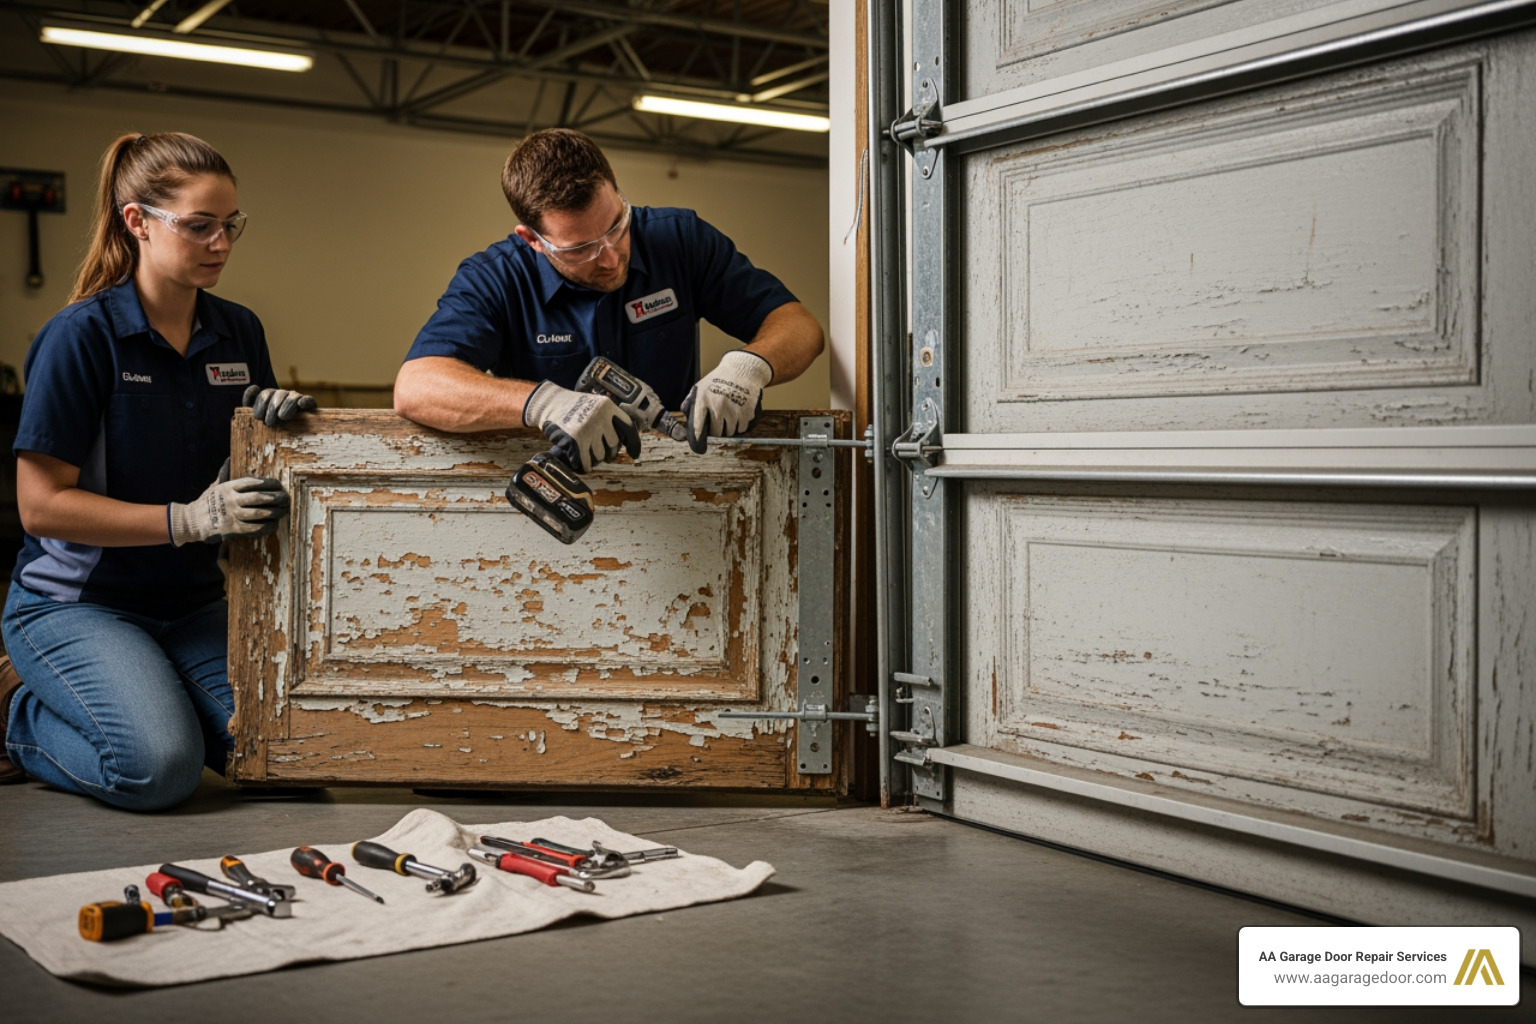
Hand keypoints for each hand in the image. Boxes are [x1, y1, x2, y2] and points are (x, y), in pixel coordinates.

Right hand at [168, 458, 288, 546]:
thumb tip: (229, 459)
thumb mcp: (215, 485)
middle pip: (259, 498)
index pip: (253, 482)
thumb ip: (225, 473)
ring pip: (259, 513)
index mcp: (228, 487)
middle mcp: (231, 500)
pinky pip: (255, 528)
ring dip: (275, 512)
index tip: (279, 484)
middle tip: (286, 498)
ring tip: (284, 511)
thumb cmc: (207, 501)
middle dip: (276, 498)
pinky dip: (267, 526)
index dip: (269, 483)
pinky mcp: (233, 529)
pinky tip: (275, 524)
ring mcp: (232, 515)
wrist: (192, 521)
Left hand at [242, 385, 317, 426]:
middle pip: (278, 395)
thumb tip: (254, 387)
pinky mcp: (308, 405)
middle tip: (270, 423)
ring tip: (282, 417)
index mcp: (271, 395)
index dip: (261, 404)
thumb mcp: (258, 411)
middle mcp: (283, 394)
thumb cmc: (271, 421)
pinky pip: (308, 400)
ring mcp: (296, 399)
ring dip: (286, 406)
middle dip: (272, 409)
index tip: (259, 417)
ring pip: (292, 397)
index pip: (265, 394)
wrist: (292, 431)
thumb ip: (251, 400)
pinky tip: (301, 404)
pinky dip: (305, 401)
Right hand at [523, 381, 640, 472]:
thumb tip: (623, 442)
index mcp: (608, 407)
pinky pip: (585, 461)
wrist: (549, 403)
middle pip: (613, 445)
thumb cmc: (572, 406)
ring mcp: (588, 429)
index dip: (633, 443)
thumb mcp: (594, 404)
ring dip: (594, 459)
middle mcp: (600, 417)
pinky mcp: (576, 440)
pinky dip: (584, 466)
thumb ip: (608, 418)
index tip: (634, 454)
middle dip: (608, 454)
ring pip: (599, 456)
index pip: (628, 428)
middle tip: (604, 456)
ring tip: (588, 455)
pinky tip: (583, 465)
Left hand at [681, 350, 772, 453]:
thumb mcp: (700, 388)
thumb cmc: (717, 381)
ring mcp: (734, 410)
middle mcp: (718, 406)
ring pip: (729, 432)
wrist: (742, 370)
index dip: (697, 441)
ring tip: (729, 412)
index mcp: (703, 400)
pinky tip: (738, 412)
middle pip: (716, 432)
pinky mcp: (747, 413)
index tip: (699, 449)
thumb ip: (689, 404)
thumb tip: (685, 421)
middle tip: (718, 418)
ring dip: (728, 427)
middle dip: (716, 429)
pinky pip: (741, 429)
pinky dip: (740, 425)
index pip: (698, 426)